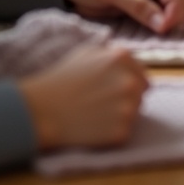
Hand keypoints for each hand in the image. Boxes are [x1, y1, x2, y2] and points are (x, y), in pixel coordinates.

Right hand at [19, 43, 147, 149]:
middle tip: (103, 104)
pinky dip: (113, 132)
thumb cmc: (61, 79)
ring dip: (121, 114)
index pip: (141, 74)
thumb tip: (128, 63)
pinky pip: (124, 131)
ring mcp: (127, 107)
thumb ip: (111, 54)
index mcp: (122, 58)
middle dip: (126, 98)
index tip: (114, 90)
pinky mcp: (121, 131)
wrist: (42, 110)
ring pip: (135, 112)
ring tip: (96, 114)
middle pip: (140, 93)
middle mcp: (129, 81)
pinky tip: (94, 127)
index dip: (129, 83)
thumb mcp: (87, 52)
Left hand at [60, 0, 183, 33]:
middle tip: (157, 33)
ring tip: (153, 31)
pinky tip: (151, 27)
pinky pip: (166, 10)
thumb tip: (162, 24)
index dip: (173, 16)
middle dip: (176, 18)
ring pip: (179, 5)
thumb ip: (137, 5)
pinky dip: (164, 20)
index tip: (159, 32)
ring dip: (172, 20)